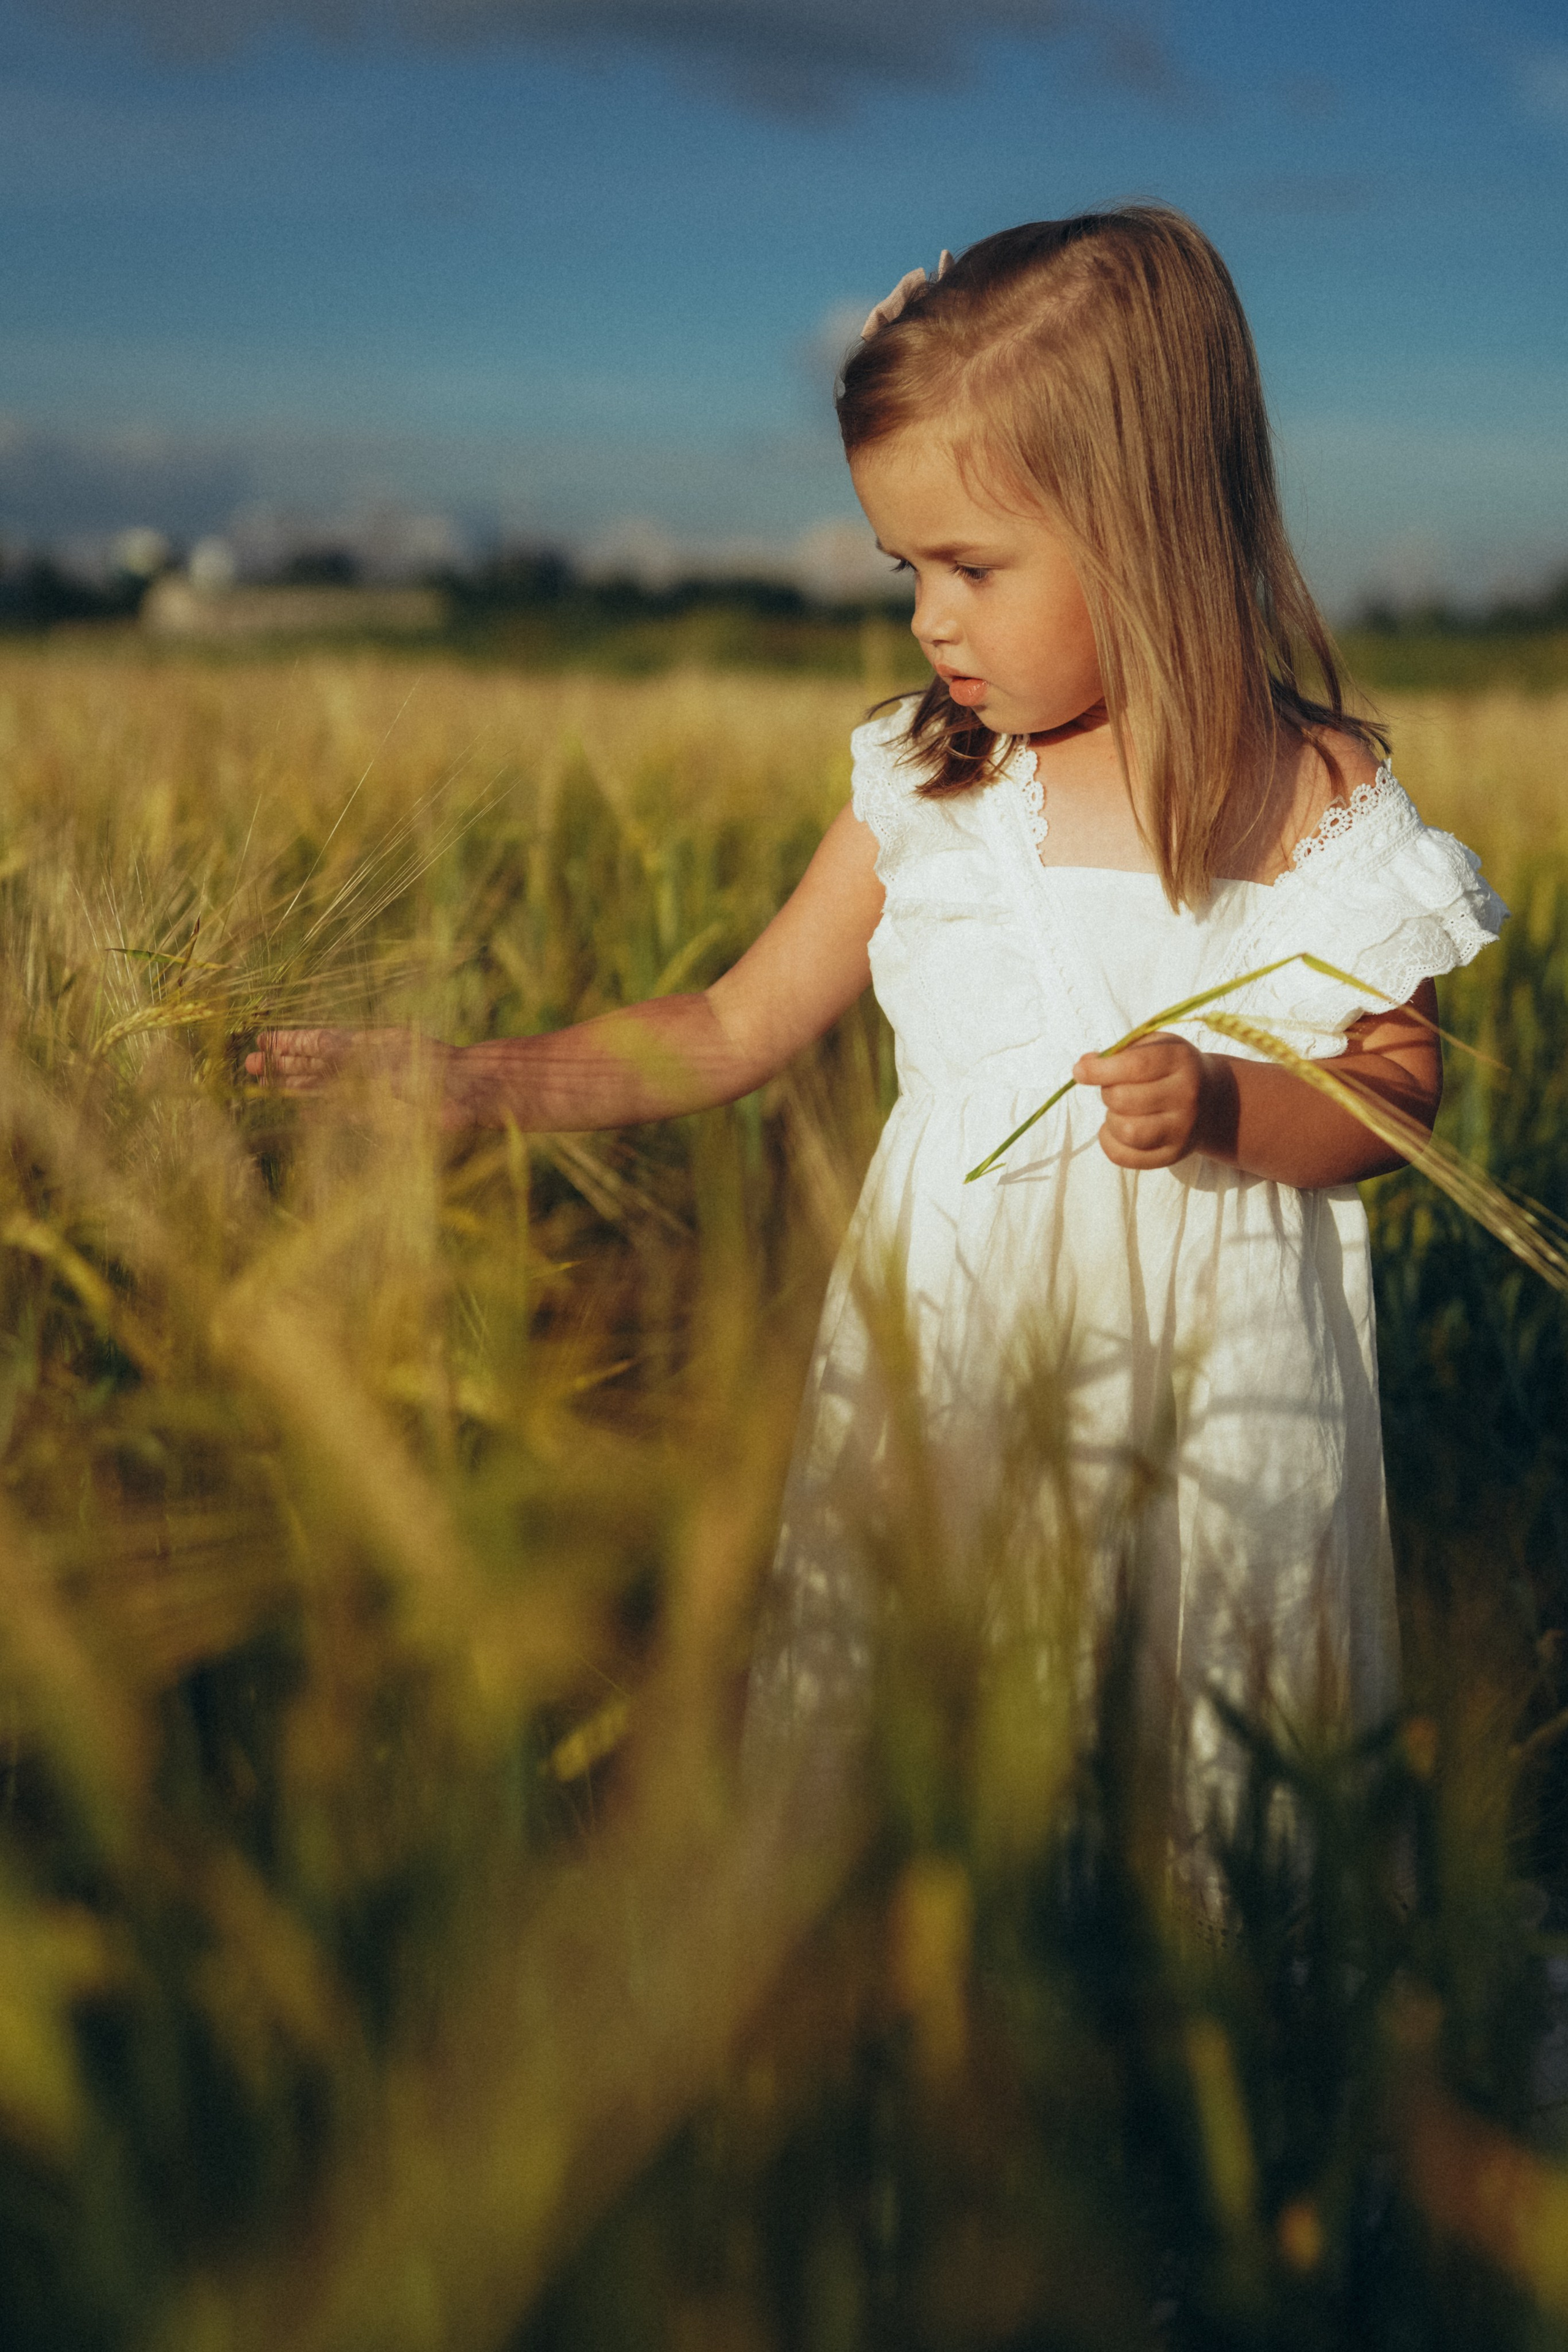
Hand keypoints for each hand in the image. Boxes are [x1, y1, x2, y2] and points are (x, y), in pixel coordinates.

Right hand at [244, 1027, 463, 1120]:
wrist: (471, 1094)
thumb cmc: (434, 1071)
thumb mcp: (384, 1055)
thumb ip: (347, 1053)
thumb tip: (315, 1046)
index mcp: (366, 1047)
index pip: (319, 1043)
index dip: (291, 1043)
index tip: (263, 1041)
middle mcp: (364, 1067)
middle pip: (315, 1065)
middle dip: (282, 1065)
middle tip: (247, 1064)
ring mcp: (369, 1091)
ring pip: (322, 1086)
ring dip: (292, 1085)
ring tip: (259, 1081)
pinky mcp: (377, 1116)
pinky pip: (341, 1110)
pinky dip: (320, 1109)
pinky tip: (300, 1109)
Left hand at [1072, 1031, 1221, 1169]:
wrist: (1212, 1100)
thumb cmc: (1171, 1068)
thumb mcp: (1154, 1046)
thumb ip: (1119, 1051)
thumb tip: (1084, 1066)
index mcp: (1180, 1060)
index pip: (1135, 1066)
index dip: (1099, 1069)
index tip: (1080, 1070)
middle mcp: (1187, 1096)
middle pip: (1124, 1099)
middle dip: (1107, 1092)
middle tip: (1113, 1088)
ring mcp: (1182, 1129)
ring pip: (1127, 1131)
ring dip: (1110, 1119)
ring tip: (1119, 1110)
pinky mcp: (1173, 1155)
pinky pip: (1125, 1157)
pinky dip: (1109, 1142)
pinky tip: (1116, 1130)